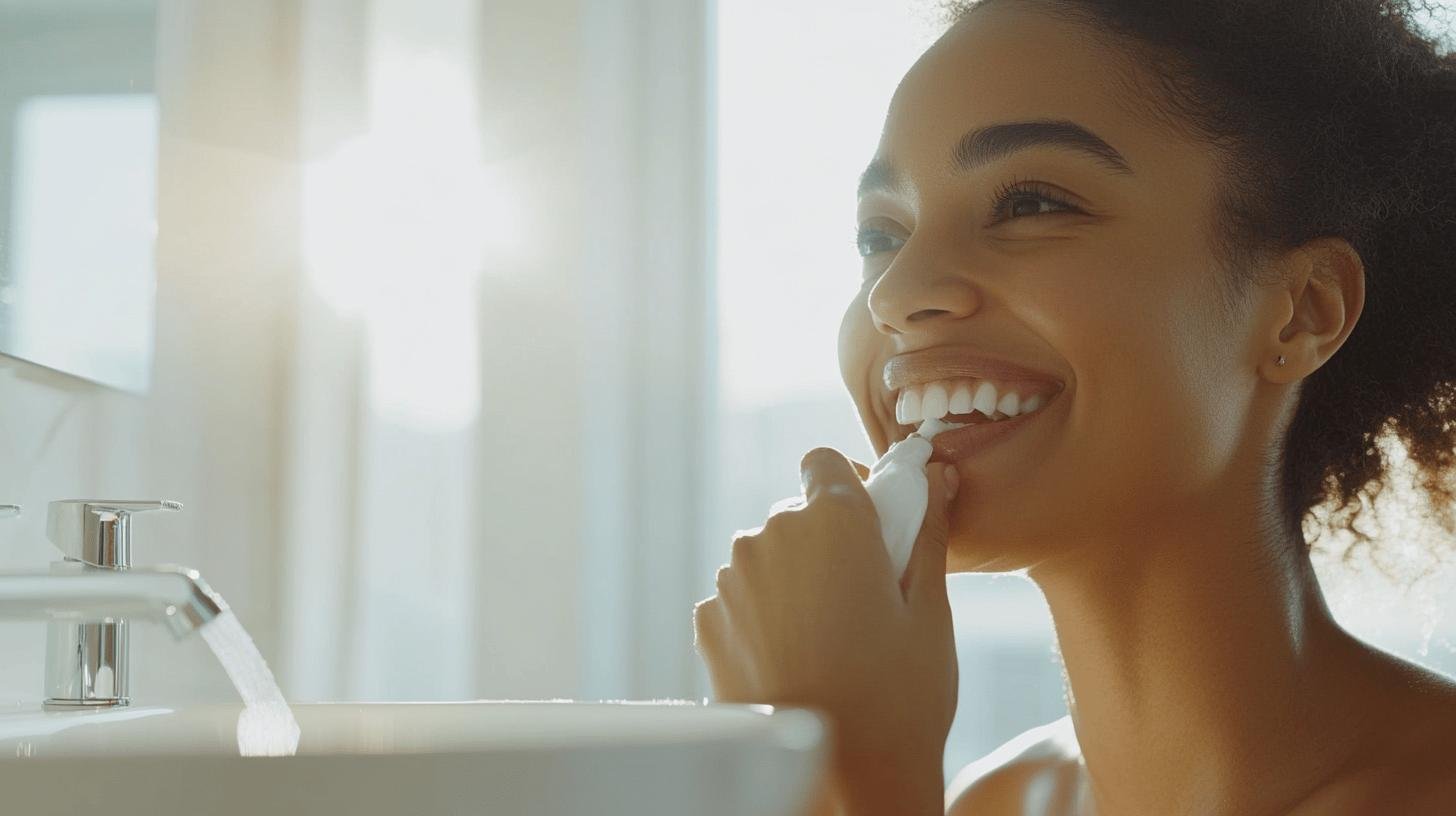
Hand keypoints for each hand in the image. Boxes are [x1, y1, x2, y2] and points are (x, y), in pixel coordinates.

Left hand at [693, 447, 960, 814]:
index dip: (849, 485)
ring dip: (793, 579)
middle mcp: (771, 535)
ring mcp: (732, 578)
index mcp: (833, 519)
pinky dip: (765, 614)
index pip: (824, 461)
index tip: (871, 524)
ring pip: (767, 556)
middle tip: (864, 598)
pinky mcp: (708, 619)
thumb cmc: (898, 695)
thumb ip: (925, 531)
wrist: (838, 779)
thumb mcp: (930, 609)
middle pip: (797, 514)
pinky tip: (796, 659)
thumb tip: (936, 476)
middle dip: (826, 541)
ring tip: (831, 641)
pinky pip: (742, 596)